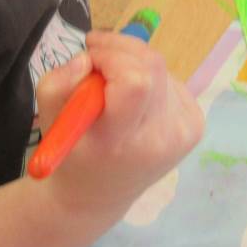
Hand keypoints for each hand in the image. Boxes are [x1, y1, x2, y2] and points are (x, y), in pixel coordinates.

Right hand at [35, 31, 202, 217]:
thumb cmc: (72, 155)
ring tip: (112, 88)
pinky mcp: (195, 125)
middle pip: (151, 66)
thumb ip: (56, 86)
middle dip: (120, 51)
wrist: (98, 196)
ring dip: (133, 65)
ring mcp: (182, 132)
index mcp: (120, 141)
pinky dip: (150, 80)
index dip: (111, 58)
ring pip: (161, 69)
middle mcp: (159, 138)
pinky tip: (135, 101)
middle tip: (96, 59)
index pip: (135, 82)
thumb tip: (85, 59)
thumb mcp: (51, 123)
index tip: (89, 60)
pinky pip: (171, 82)